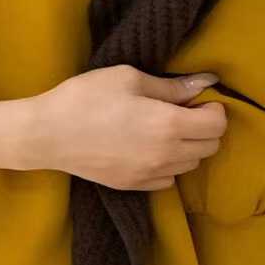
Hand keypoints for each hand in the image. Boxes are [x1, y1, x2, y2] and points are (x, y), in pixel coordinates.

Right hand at [25, 64, 226, 188]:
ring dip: (187, 147)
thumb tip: (206, 83)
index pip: (217, 125)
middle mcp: (165, 155)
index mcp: (168, 124)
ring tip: (164, 130)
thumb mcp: (129, 78)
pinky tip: (148, 149)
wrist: (47, 134)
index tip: (198, 100)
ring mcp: (149, 174)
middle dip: (204, 128)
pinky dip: (167, 165)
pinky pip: (168, 179)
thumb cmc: (85, 98)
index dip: (214, 109)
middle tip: (182, 112)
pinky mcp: (133, 185)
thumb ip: (172, 86)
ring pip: (191, 165)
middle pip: (209, 148)